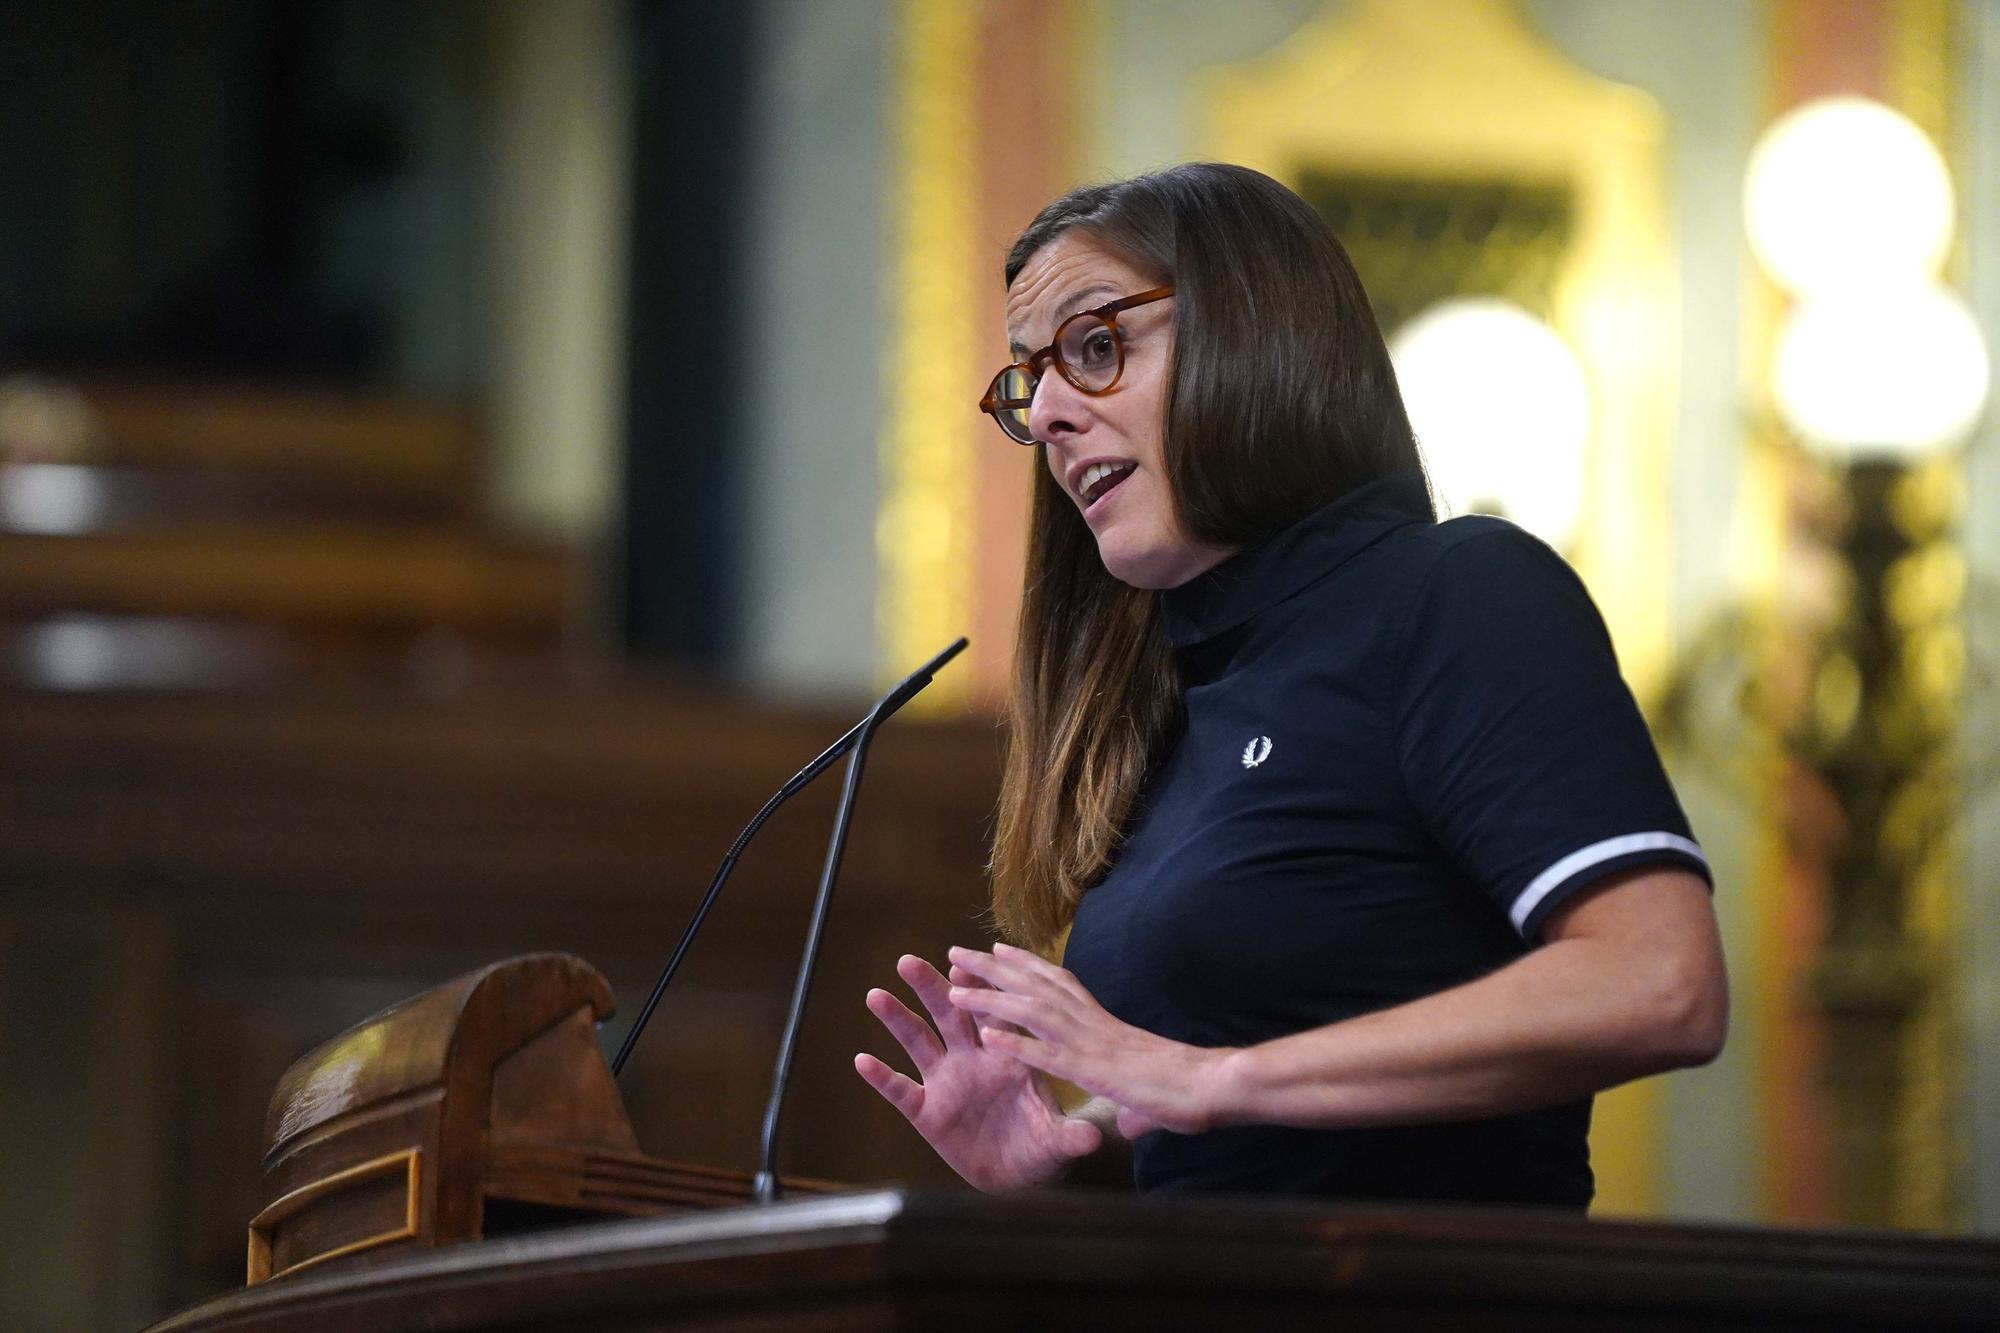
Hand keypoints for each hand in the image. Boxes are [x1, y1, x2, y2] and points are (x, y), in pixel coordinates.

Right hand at [856, 953, 1101, 1190]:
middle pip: (949, 1016)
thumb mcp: (1057, 1141)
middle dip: (930, 988)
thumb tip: (1092, 1136)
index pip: (992, 1014)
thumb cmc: (1039, 1145)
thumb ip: (1069, 1136)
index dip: (979, 991)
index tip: (963, 966)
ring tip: (876, 996)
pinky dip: (883, 1077)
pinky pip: (901, 1091)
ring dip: (897, 1019)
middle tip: (909, 962)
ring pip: (919, 1042)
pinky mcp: (927, 1112)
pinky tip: (863, 1061)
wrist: (1017, 1174)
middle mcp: (972, 1059)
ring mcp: (946, 1082)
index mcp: (1006, 1056)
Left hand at [945, 943, 1233, 1138]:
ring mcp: (1091, 1045)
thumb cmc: (1190, 1088)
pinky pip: (1048, 1056)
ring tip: (954, 987)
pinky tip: (987, 1038)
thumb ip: (1131, 1106)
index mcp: (1104, 1023)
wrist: (1215, 1086)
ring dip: (991, 999)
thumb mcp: (1148, 1096)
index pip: (1059, 983)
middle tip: (956, 952)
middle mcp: (1093, 1024)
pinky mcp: (1093, 1072)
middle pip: (1034, 986)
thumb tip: (1127, 1124)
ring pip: (1032, 1012)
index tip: (998, 947)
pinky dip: (1016, 1046)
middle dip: (993, 968)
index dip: (1025, 964)